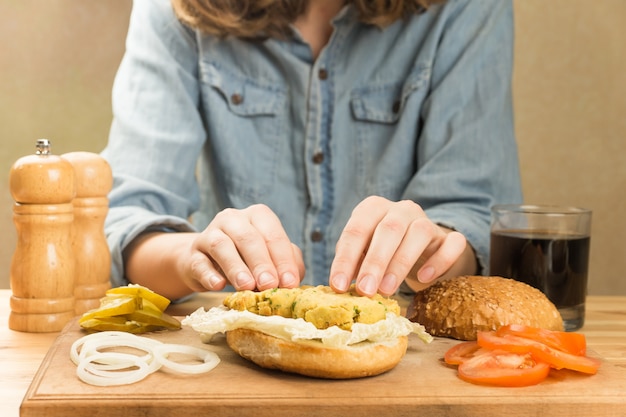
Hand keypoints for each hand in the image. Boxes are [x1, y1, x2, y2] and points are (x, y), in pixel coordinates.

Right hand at [184, 204, 303, 291]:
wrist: (207, 262)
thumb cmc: (247, 259)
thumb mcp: (271, 257)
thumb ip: (288, 263)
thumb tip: (293, 279)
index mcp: (257, 216)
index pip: (273, 234)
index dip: (283, 259)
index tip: (289, 283)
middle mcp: (233, 219)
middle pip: (248, 238)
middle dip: (261, 262)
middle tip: (270, 285)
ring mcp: (210, 234)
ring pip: (221, 246)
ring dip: (236, 267)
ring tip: (247, 286)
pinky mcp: (193, 254)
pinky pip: (199, 263)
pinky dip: (209, 275)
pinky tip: (218, 285)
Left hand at [329, 196, 466, 296]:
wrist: (424, 250)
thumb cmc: (385, 251)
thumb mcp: (364, 253)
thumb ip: (353, 263)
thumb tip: (340, 285)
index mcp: (373, 208)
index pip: (356, 230)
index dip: (345, 258)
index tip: (338, 285)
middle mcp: (401, 209)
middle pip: (388, 230)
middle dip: (374, 262)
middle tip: (364, 290)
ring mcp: (427, 221)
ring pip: (418, 233)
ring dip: (400, 263)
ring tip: (387, 290)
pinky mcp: (449, 238)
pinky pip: (451, 244)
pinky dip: (438, 261)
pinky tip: (424, 278)